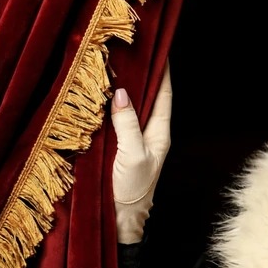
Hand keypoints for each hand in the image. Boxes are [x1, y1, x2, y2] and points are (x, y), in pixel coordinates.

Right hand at [110, 62, 171, 243]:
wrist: (120, 217)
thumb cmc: (133, 189)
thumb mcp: (132, 155)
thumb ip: (128, 125)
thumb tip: (123, 93)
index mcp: (159, 133)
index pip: (164, 96)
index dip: (164, 73)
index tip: (162, 51)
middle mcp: (148, 133)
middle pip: (148, 98)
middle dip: (143, 75)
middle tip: (135, 50)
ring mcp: (132, 139)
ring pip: (131, 107)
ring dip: (127, 88)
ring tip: (119, 63)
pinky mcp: (116, 146)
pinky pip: (116, 119)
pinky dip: (111, 105)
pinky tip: (102, 93)